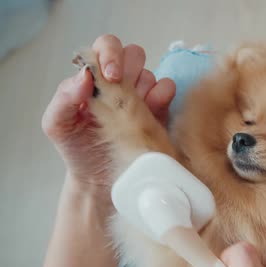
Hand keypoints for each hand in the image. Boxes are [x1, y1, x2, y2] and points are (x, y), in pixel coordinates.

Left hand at [42, 34, 175, 186]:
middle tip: (123, 89)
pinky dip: (162, 96)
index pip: (105, 47)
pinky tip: (151, 112)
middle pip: (133, 53)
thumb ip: (63, 98)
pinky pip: (168, 89)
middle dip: (129, 67)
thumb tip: (84, 75)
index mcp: (93, 78)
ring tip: (131, 111)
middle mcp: (119, 82)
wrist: (100, 180)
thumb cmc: (77, 149)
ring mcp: (141, 95)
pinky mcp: (159, 110)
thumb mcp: (57, 125)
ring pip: (150, 73)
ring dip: (143, 87)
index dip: (110, 54)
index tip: (111, 76)